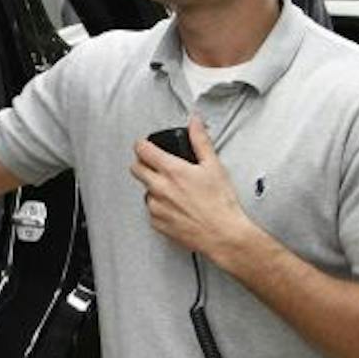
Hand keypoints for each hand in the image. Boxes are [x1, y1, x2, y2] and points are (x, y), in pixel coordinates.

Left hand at [129, 115, 251, 259]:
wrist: (223, 234)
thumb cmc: (220, 204)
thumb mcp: (214, 165)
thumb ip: (200, 141)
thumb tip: (195, 123)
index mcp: (172, 171)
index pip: (142, 150)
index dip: (143, 144)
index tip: (147, 145)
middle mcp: (160, 188)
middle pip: (136, 168)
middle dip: (143, 163)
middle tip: (156, 164)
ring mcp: (156, 207)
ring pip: (144, 190)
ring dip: (154, 187)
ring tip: (174, 189)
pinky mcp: (158, 223)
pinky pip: (151, 210)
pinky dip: (160, 206)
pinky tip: (176, 206)